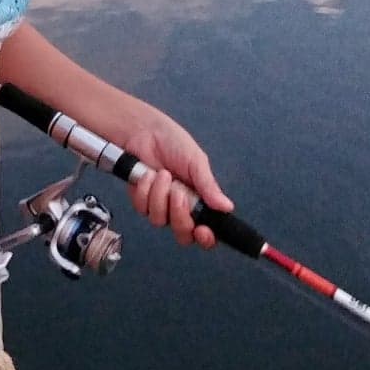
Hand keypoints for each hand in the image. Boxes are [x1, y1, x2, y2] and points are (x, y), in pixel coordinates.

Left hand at [119, 107, 232, 250]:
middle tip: (179, 193)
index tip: (203, 230)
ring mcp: (161, 207)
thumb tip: (227, 207)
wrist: (144, 132)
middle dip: (180, 216)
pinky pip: (143, 208)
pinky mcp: (142, 202)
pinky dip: (146, 189)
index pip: (206, 231)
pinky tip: (149, 174)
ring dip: (161, 195)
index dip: (206, 237)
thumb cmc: (173, 143)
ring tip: (163, 174)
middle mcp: (181, 209)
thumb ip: (209, 186)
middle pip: (183, 234)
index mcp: (199, 201)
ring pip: (160, 220)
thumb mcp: (196, 162)